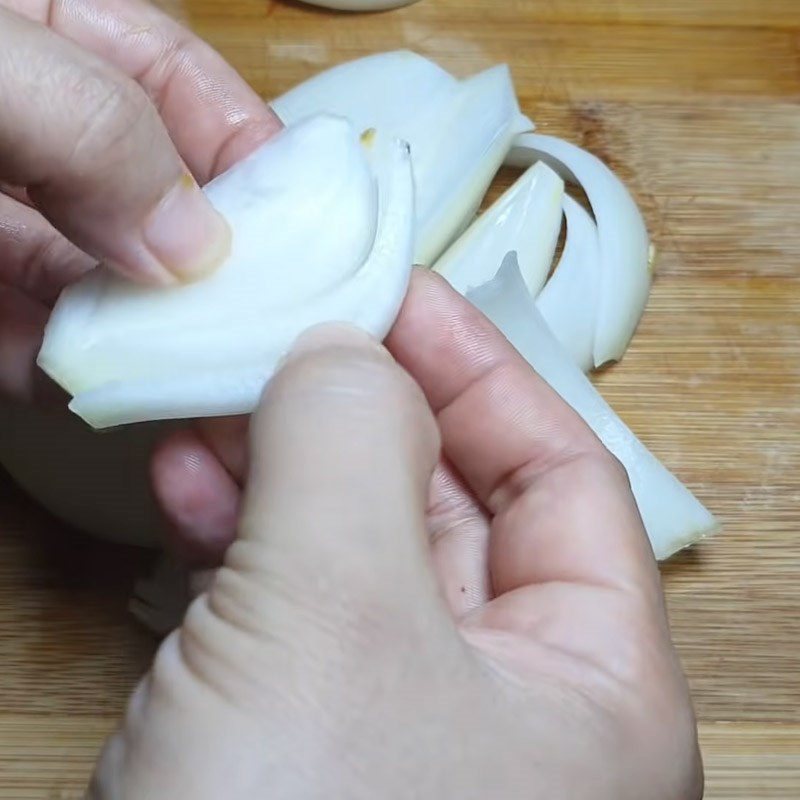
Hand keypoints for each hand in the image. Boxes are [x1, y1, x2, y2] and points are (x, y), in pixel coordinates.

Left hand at [0, 0, 281, 401]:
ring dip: (137, 325)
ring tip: (179, 369)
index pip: (185, 88)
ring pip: (93, 271)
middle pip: (153, 196)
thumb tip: (195, 246)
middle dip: (204, 260)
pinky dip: (54, 360)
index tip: (304, 229)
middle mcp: (40, 123)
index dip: (251, 153)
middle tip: (255, 322)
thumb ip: (98, 129)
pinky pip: (21, 323)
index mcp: (56, 31)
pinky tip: (77, 382)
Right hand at [92, 270, 701, 798]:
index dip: (477, 370)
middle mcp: (512, 711)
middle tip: (296, 334)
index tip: (395, 293)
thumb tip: (344, 350)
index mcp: (593, 691)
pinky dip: (240, 532)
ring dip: (287, 462)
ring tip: (222, 400)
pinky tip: (191, 485)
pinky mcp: (305, 749)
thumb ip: (353, 450)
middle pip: (450, 502)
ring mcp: (401, 729)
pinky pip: (288, 605)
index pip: (559, 474)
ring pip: (355, 546)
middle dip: (366, 409)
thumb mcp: (339, 620)